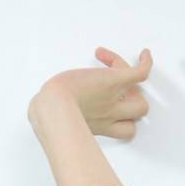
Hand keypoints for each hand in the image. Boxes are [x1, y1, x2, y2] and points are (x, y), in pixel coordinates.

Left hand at [28, 47, 152, 140]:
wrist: (52, 108)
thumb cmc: (49, 116)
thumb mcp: (53, 123)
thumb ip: (54, 120)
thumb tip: (38, 113)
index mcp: (100, 126)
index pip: (126, 131)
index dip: (125, 119)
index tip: (110, 106)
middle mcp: (111, 115)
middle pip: (139, 112)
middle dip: (134, 100)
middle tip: (118, 88)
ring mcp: (114, 98)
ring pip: (141, 97)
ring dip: (135, 84)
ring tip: (118, 69)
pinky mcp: (114, 81)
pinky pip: (141, 72)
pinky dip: (146, 62)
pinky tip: (144, 54)